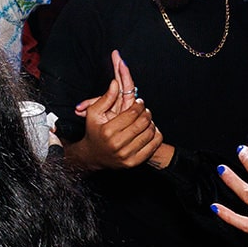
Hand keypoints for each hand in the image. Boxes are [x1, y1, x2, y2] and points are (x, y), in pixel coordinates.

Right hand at [68, 52, 162, 169]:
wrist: (92, 156)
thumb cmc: (94, 132)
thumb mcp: (94, 113)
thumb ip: (106, 97)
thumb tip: (115, 83)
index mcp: (108, 130)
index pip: (132, 113)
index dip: (139, 104)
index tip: (139, 102)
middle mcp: (117, 144)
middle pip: (143, 123)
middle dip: (146, 112)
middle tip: (144, 109)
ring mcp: (126, 155)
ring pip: (149, 133)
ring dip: (151, 123)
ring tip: (146, 120)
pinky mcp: (133, 163)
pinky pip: (153, 146)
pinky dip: (155, 136)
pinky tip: (149, 131)